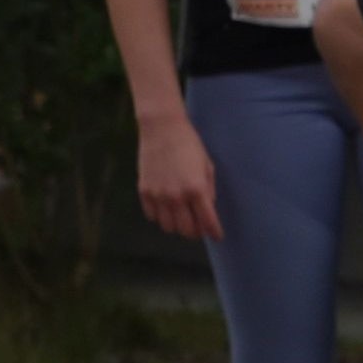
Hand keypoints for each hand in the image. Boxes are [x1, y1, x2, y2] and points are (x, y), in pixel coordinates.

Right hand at [137, 112, 222, 240]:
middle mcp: (176, 196)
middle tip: (199, 225)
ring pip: (168, 227)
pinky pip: (152, 216)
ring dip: (177, 225)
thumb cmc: (189, 144)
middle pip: (186, 230)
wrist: (162, 127)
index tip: (217, 236)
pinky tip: (166, 207)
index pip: (208, 222)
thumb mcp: (207, 165)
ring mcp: (158, 195)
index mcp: (196, 189)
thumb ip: (208, 190)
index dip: (214, 232)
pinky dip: (160, 216)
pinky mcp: (144, 191)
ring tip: (182, 216)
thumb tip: (208, 210)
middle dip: (196, 231)